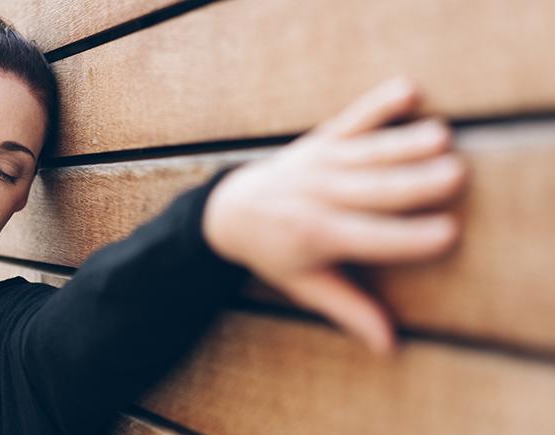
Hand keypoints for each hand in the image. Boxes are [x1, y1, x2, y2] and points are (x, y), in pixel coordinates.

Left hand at [202, 76, 466, 354]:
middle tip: (456, 176)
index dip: (410, 237)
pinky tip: (407, 89)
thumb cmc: (274, 253)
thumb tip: (389, 347)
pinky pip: (351, 120)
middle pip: (373, 190)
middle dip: (414, 183)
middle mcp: (317, 196)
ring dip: (404, 143)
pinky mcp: (320, 140)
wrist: (230, 209)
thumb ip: (348, 310)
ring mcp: (318, 163)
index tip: (448, 233)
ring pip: (367, 153)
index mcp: (317, 235)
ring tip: (442, 137)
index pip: (371, 238)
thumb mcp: (306, 285)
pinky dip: (377, 105)